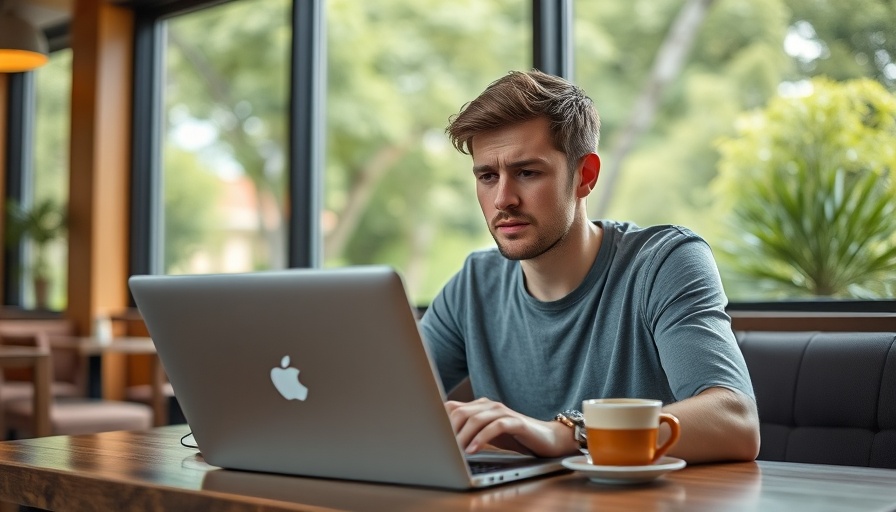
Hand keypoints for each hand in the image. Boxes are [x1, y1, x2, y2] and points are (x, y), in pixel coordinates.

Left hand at [445, 397, 579, 457]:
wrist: (547, 438)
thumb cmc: (514, 437)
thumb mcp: (487, 434)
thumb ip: (469, 431)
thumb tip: (443, 440)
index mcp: (480, 406)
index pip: (452, 408)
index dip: (439, 421)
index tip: (431, 437)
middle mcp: (489, 405)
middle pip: (460, 412)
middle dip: (448, 431)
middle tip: (442, 447)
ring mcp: (503, 411)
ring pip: (475, 419)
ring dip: (462, 436)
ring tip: (455, 451)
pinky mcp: (515, 421)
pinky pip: (495, 427)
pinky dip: (481, 438)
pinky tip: (474, 449)